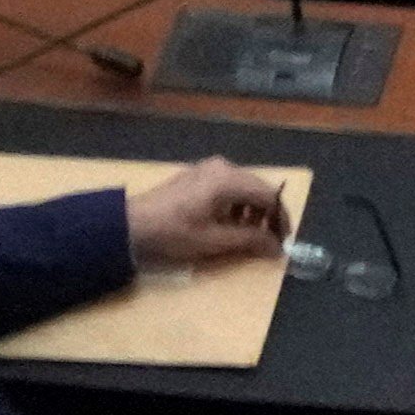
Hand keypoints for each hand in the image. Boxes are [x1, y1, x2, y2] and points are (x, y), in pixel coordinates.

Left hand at [126, 158, 292, 274]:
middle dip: (267, 215)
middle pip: (258, 188)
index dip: (280, 218)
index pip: (269, 195)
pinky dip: (235, 205)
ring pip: (243, 187)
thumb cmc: (174, 233)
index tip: (284, 241)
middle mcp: (222, 167)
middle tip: (268, 240)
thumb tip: (277, 248)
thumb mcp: (214, 241)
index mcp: (228, 179)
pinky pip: (228, 187)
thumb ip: (249, 240)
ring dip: (250, 211)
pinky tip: (227, 224)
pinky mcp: (198, 175)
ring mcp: (209, 168)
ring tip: (246, 236)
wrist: (131, 225)